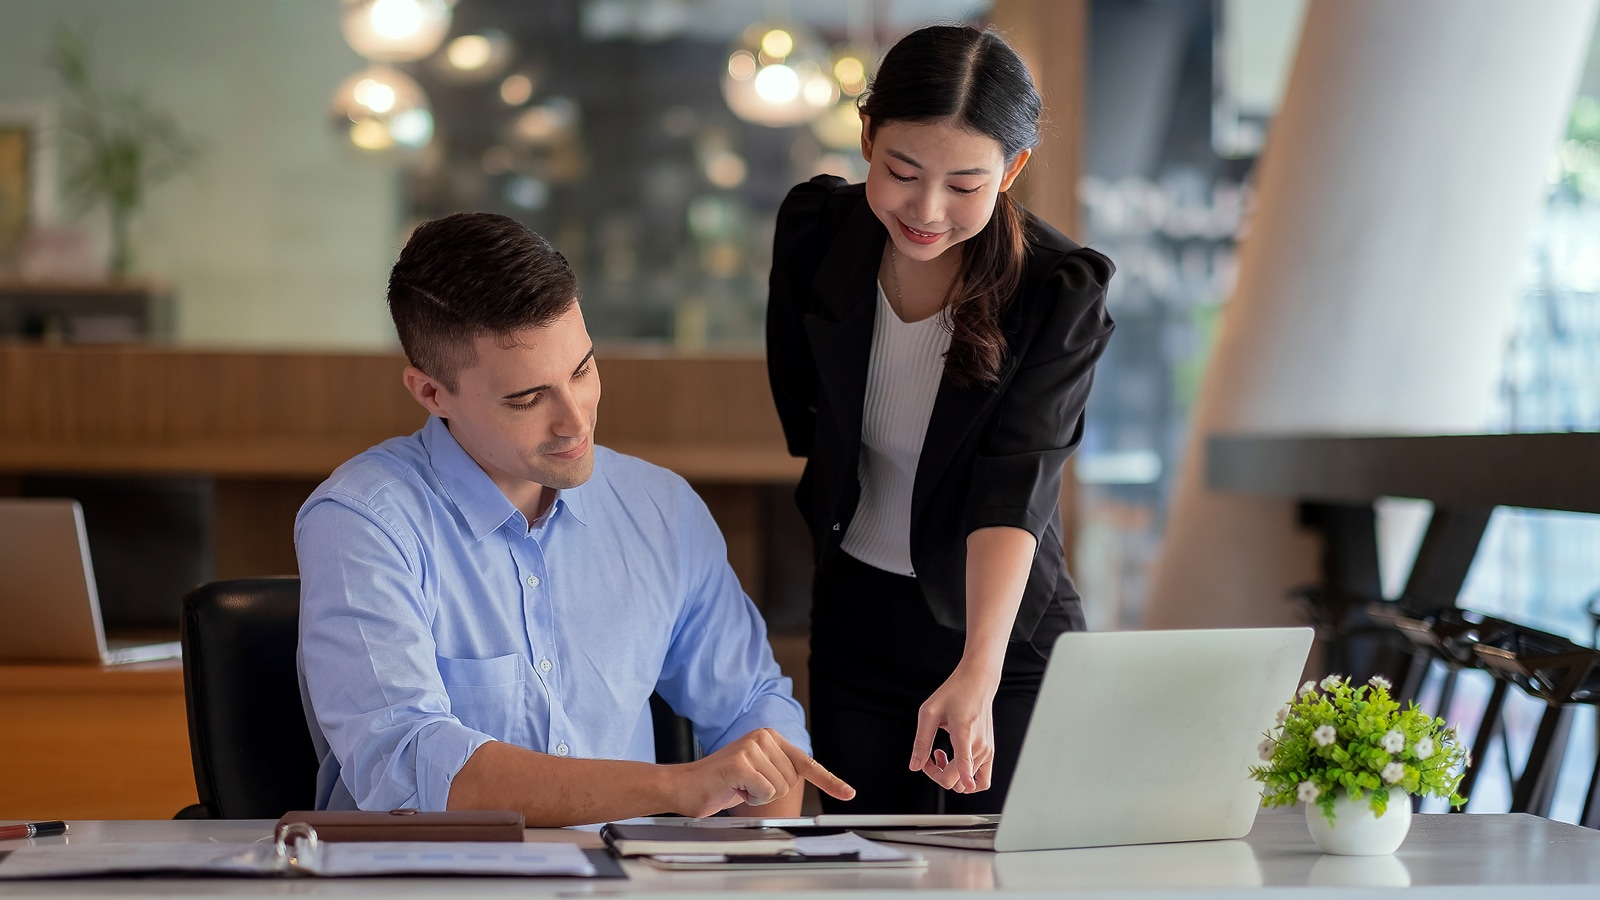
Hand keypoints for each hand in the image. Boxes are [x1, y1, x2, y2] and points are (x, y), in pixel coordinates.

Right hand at [672, 728, 854, 816]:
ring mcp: (752, 747)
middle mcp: (764, 737)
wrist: (684, 786)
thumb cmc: (721, 784)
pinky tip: (733, 788)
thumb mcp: (757, 774)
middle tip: (746, 787)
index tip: (848, 793)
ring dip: (758, 796)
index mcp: (770, 738)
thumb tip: (805, 782)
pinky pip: (764, 792)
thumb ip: (779, 772)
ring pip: (780, 788)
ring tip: (738, 786)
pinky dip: (750, 798)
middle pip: (793, 782)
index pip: (807, 762)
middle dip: (770, 793)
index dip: (829, 780)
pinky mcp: (741, 762)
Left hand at [909, 663, 999, 792]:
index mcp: (963, 731)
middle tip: (927, 757)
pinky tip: (957, 765)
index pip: (966, 759)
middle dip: (937, 775)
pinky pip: (983, 781)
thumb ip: (921, 741)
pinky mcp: (990, 752)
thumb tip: (915, 766)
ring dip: (950, 775)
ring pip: (966, 784)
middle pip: (957, 781)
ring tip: (940, 755)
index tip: (967, 784)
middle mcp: (979, 745)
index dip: (965, 774)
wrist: (977, 683)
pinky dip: (968, 781)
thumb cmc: (954, 693)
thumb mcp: (929, 712)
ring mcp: (987, 751)